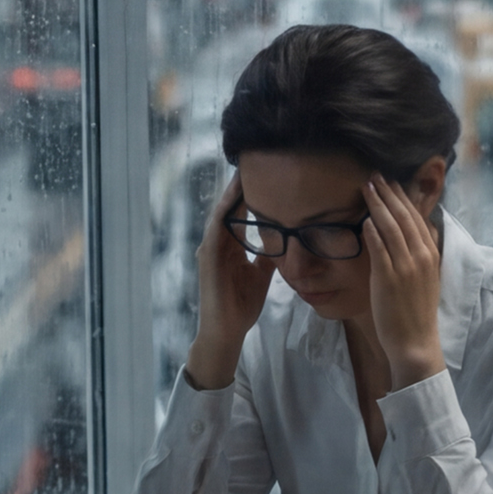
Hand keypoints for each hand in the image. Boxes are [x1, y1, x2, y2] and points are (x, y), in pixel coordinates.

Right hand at [184, 173, 272, 390]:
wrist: (227, 331)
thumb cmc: (241, 305)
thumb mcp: (262, 274)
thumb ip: (268, 256)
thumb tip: (285, 240)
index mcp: (230, 246)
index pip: (239, 213)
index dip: (249, 194)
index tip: (264, 173)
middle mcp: (218, 244)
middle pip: (228, 208)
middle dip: (238, 187)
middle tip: (251, 162)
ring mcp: (210, 251)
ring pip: (220, 215)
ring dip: (229, 195)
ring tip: (241, 173)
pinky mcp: (208, 261)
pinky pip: (215, 232)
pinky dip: (222, 216)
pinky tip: (230, 202)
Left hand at [359, 176, 444, 388]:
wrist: (416, 341)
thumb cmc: (417, 312)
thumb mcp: (426, 279)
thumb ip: (420, 255)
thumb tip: (416, 234)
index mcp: (431, 255)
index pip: (417, 218)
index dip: (404, 198)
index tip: (392, 183)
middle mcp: (422, 257)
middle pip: (404, 217)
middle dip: (389, 194)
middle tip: (376, 176)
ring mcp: (406, 267)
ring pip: (392, 228)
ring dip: (379, 205)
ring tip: (367, 188)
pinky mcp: (389, 278)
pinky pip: (380, 249)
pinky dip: (373, 231)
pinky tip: (365, 218)